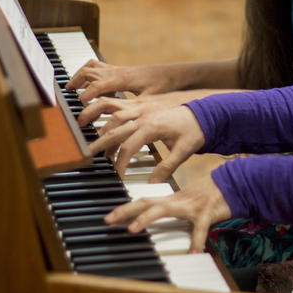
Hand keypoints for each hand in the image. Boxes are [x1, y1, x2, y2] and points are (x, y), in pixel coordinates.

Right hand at [67, 59, 179, 102]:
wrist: (174, 74)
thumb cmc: (165, 86)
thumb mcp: (151, 99)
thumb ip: (135, 108)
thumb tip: (120, 120)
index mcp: (124, 79)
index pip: (98, 85)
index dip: (87, 96)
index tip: (80, 107)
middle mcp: (118, 71)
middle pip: (89, 72)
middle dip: (76, 83)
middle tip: (68, 98)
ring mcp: (118, 69)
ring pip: (91, 67)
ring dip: (79, 76)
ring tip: (70, 88)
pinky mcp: (120, 70)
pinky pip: (98, 67)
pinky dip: (88, 73)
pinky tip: (86, 84)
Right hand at [80, 98, 205, 179]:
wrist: (204, 112)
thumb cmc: (195, 130)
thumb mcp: (183, 151)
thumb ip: (167, 167)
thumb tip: (152, 184)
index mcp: (152, 127)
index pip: (129, 146)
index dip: (120, 163)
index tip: (117, 176)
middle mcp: (144, 116)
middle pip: (115, 130)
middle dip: (100, 143)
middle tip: (88, 156)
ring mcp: (142, 111)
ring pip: (114, 118)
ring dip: (102, 130)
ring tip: (92, 144)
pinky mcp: (143, 109)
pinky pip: (120, 111)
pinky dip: (109, 119)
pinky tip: (104, 129)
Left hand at [104, 173, 230, 252]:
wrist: (234, 182)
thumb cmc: (212, 193)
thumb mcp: (189, 202)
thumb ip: (174, 210)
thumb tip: (160, 218)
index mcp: (172, 200)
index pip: (143, 201)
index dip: (125, 208)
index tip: (109, 217)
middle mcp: (177, 201)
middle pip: (145, 202)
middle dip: (125, 210)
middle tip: (109, 219)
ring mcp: (190, 206)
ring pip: (164, 210)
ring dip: (146, 218)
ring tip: (133, 229)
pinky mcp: (206, 213)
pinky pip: (200, 229)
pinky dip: (197, 241)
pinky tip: (194, 253)